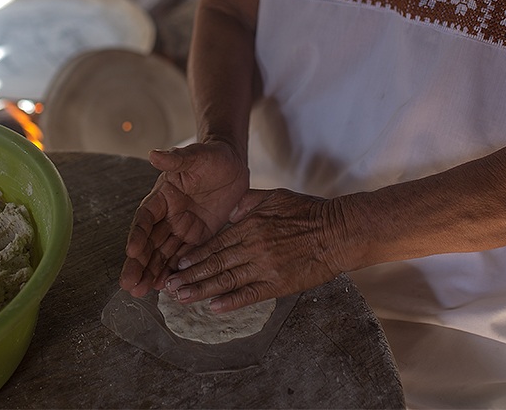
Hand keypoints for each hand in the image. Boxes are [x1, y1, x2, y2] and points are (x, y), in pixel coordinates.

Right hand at [120, 141, 248, 296]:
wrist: (232, 163)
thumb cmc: (211, 156)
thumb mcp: (195, 155)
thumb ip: (176, 159)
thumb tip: (154, 154)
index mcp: (162, 195)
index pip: (145, 218)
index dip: (138, 234)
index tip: (132, 251)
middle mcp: (168, 214)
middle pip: (149, 242)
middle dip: (138, 263)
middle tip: (129, 283)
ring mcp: (182, 227)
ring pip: (162, 253)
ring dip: (151, 272)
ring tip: (140, 291)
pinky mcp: (198, 236)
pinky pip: (183, 256)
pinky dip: (173, 271)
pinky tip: (164, 287)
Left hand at [161, 188, 345, 312]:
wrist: (338, 232)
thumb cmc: (308, 212)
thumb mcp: (274, 197)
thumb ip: (247, 203)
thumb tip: (229, 212)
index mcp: (250, 225)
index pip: (214, 244)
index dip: (193, 256)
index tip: (176, 264)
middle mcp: (253, 247)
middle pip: (214, 264)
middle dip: (189, 276)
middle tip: (168, 286)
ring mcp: (265, 267)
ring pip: (226, 281)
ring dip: (201, 290)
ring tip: (181, 298)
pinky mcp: (278, 284)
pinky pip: (250, 295)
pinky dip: (231, 302)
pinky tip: (214, 307)